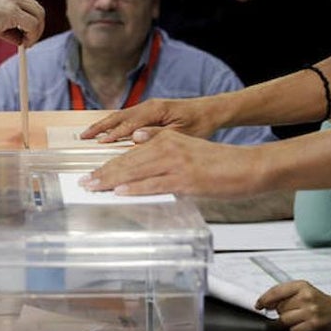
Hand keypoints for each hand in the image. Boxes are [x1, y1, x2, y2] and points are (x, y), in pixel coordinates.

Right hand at [0, 0, 44, 46]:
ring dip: (36, 31)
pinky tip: (24, 44)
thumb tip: (22, 37)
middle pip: (34, 6)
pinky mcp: (11, 9)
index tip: (24, 31)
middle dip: (35, 24)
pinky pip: (32, 24)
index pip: (24, 0)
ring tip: (28, 43)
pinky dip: (32, 36)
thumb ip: (5, 20)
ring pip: (38, 14)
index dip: (27, 17)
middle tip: (30, 40)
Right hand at [80, 96, 217, 142]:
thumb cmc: (199, 123)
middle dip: (100, 128)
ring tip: (86, 135)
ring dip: (102, 125)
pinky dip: (112, 124)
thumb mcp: (182, 132)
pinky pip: (125, 117)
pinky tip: (104, 132)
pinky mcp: (148, 111)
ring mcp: (147, 107)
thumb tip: (136, 136)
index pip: (129, 123)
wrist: (209, 111)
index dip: (113, 134)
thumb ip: (158, 134)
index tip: (99, 144)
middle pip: (118, 117)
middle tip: (83, 138)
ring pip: (119, 116)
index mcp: (156, 110)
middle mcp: (148, 106)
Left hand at [80, 130, 259, 197]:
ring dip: (111, 181)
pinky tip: (120, 192)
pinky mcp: (185, 178)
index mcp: (166, 138)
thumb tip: (140, 155)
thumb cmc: (219, 163)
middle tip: (84, 183)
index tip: (92, 174)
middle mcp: (167, 146)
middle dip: (103, 173)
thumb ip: (162, 151)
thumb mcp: (187, 150)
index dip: (108, 164)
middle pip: (128, 161)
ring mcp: (175, 162)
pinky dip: (135, 188)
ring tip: (93, 188)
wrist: (247, 166)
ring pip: (136, 171)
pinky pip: (154, 183)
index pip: (130, 153)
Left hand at [255, 281, 330, 330]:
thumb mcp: (302, 291)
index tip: (259, 305)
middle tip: (290, 311)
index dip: (264, 299)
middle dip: (280, 311)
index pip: (276, 291)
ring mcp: (310, 311)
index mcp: (301, 286)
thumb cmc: (318, 301)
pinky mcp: (314, 323)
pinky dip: (294, 329)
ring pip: (284, 319)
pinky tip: (300, 325)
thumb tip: (265, 303)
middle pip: (280, 307)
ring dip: (285, 322)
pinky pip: (294, 329)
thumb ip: (284, 294)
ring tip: (294, 318)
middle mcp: (306, 297)